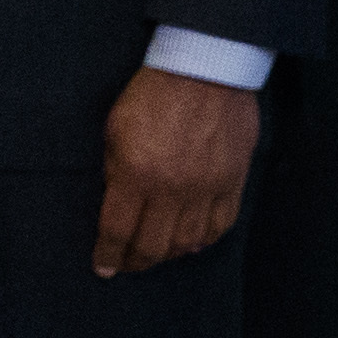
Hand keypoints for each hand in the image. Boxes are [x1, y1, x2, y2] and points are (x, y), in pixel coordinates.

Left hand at [95, 66, 257, 276]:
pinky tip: (194, 243)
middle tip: (128, 265)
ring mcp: (207, 187)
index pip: (117, 230)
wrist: (203, 70)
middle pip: (154, 245)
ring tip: (158, 255)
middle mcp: (173, 188)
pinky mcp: (233, 179)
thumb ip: (114, 171)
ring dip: (171, 254)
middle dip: (137, 261)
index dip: (108, 254)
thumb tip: (116, 204)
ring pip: (189, 241)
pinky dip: (207, 239)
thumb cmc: (151, 95)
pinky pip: (223, 222)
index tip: (103, 267)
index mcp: (136, 175)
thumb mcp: (114, 131)